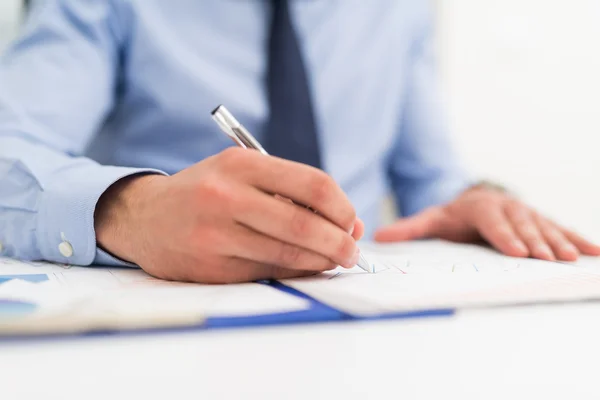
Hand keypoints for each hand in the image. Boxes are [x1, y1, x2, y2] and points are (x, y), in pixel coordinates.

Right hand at [95, 148, 363, 282]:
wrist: (144, 217)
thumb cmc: (205, 192)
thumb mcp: (241, 173)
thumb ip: (291, 193)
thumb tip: (348, 223)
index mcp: (241, 164)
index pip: (312, 184)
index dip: (342, 206)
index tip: (351, 221)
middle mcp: (227, 196)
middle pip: (304, 224)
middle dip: (340, 242)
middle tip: (353, 252)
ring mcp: (216, 234)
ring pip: (288, 253)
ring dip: (322, 262)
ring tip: (335, 261)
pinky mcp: (211, 266)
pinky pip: (267, 272)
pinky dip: (294, 271)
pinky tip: (303, 268)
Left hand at [374, 186, 599, 260]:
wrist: (472, 200)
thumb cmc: (451, 216)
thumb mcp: (430, 220)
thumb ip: (408, 229)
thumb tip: (379, 237)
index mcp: (478, 207)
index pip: (492, 222)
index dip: (504, 236)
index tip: (515, 252)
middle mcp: (505, 207)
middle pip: (522, 225)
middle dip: (535, 242)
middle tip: (548, 259)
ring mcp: (525, 213)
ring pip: (543, 227)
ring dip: (558, 242)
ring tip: (572, 259)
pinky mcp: (539, 220)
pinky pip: (560, 228)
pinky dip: (578, 239)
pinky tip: (594, 252)